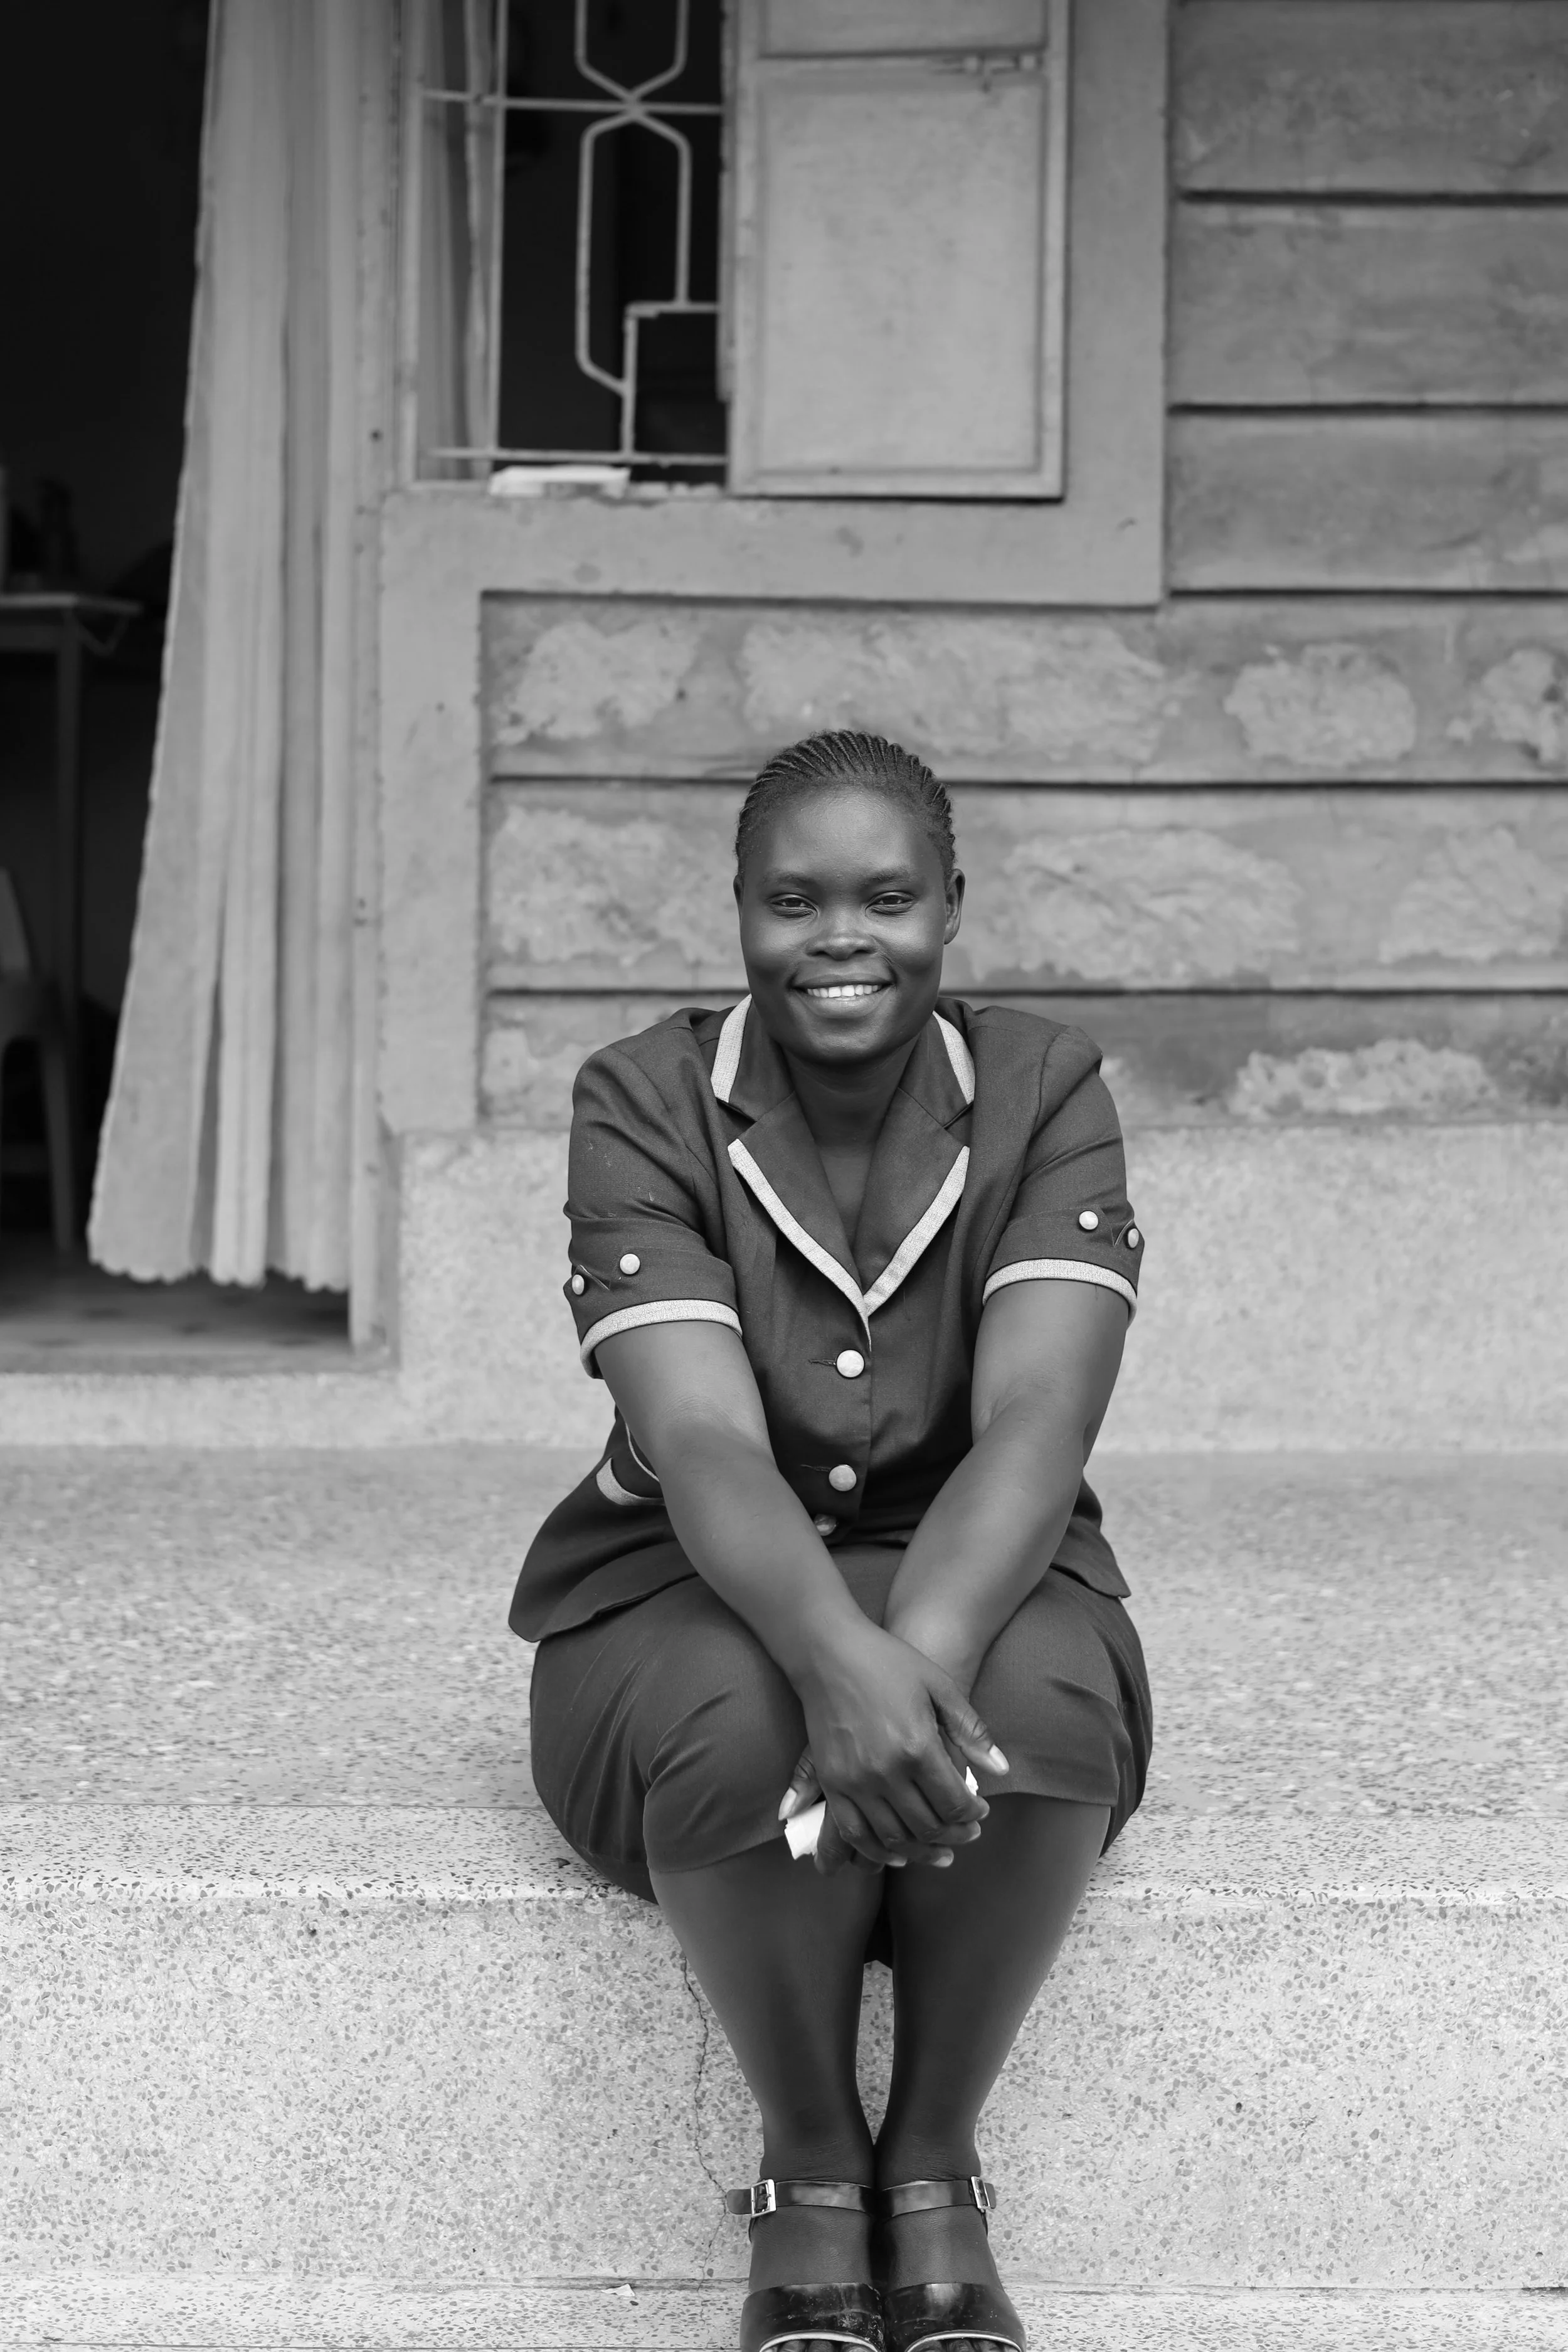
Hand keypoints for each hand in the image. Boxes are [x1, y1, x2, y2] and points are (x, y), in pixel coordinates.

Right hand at [784, 1619, 1007, 1874]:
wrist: (828, 1652)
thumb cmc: (888, 1662)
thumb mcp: (939, 1686)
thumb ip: (971, 1730)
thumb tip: (1001, 1770)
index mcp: (918, 1747)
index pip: (955, 1803)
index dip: (973, 1815)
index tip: (981, 1812)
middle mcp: (886, 1772)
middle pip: (927, 1826)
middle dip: (954, 1836)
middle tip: (967, 1834)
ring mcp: (854, 1781)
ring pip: (893, 1838)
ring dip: (920, 1851)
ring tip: (939, 1851)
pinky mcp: (831, 1783)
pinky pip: (854, 1832)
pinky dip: (876, 1852)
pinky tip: (896, 1853)